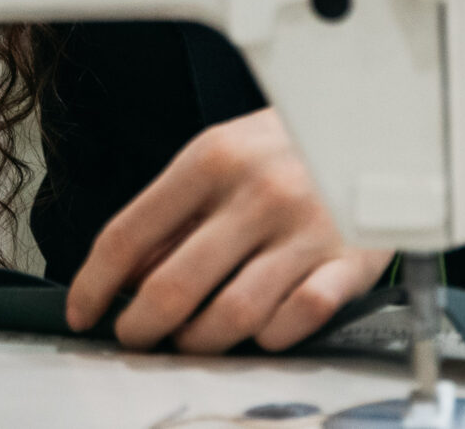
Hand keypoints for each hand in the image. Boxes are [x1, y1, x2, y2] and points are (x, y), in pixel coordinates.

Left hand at [65, 108, 391, 352]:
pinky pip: (297, 320)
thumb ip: (174, 212)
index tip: (82, 312)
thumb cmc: (290, 146)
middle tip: (137, 338)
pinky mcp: (350, 260)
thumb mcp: (222, 156)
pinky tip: (262, 328)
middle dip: (142, 328)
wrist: (382, 122)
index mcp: (212, 158)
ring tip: (195, 339)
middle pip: (173, 286)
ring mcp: (305, 228)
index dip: (94, 284)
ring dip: (203, 341)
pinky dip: (270, 336)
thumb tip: (125, 278)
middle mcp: (256, 192)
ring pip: (232, 315)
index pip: (129, 234)